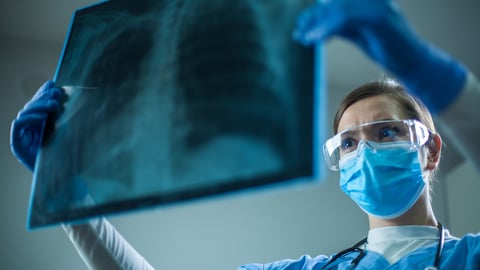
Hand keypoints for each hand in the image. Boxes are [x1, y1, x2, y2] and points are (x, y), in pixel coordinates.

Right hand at [10, 81, 67, 170]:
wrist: (63, 177)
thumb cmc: (66, 154)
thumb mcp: (67, 130)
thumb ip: (63, 115)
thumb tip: (64, 94)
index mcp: (39, 124)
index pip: (38, 103)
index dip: (43, 93)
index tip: (53, 85)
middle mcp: (29, 129)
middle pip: (31, 106)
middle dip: (42, 97)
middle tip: (56, 93)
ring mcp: (22, 136)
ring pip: (24, 113)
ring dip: (38, 106)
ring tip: (53, 105)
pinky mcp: (18, 145)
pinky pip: (18, 125)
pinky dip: (29, 118)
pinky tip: (42, 117)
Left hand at [293, 0, 465, 113]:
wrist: (414, 63)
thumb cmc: (390, 49)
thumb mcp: (362, 34)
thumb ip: (345, 27)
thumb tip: (322, 25)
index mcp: (370, 3)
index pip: (339, 3)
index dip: (319, 12)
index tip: (303, 24)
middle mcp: (374, 1)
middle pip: (336, 4)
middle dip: (314, 18)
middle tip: (299, 31)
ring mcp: (377, 7)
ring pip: (338, 9)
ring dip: (317, 24)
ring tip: (303, 37)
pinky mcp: (378, 19)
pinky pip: (346, 18)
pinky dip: (327, 29)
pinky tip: (316, 39)